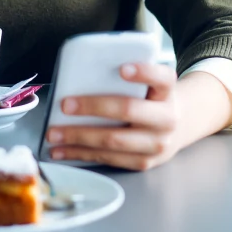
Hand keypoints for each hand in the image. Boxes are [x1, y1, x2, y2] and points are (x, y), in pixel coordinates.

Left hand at [46, 63, 182, 170]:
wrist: (177, 127)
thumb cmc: (150, 99)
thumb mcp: (149, 84)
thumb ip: (127, 79)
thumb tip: (82, 74)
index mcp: (167, 92)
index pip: (162, 78)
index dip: (144, 72)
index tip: (122, 68)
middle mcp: (167, 118)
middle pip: (128, 110)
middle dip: (93, 107)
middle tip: (65, 105)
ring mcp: (156, 144)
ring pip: (113, 140)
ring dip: (79, 137)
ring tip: (53, 133)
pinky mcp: (143, 162)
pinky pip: (108, 158)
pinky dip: (81, 154)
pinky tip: (61, 150)